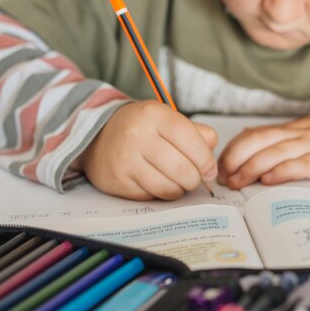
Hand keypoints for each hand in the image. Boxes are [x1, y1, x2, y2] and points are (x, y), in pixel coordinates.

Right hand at [71, 101, 217, 200]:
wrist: (98, 136)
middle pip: (182, 169)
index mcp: (154, 114)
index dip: (206, 159)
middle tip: (195, 178)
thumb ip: (196, 133)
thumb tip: (211, 154)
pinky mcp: (117, 180)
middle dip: (195, 179)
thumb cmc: (141, 129)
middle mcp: (137, 135)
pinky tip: (158, 182)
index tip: (210, 170)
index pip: (190, 139)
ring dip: (179, 189)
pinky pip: (151, 195)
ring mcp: (125, 159)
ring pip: (167, 187)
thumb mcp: (167, 119)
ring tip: (178, 181)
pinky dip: (160, 193)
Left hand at [217, 108, 309, 188]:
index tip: (221, 164)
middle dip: (236, 158)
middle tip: (221, 176)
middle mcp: (300, 134)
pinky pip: (303, 165)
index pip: (256, 133)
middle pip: (260, 141)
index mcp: (295, 128)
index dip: (235, 148)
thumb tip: (253, 144)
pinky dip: (283, 172)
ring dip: (251, 167)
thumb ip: (286, 138)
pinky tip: (268, 180)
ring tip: (235, 182)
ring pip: (276, 153)